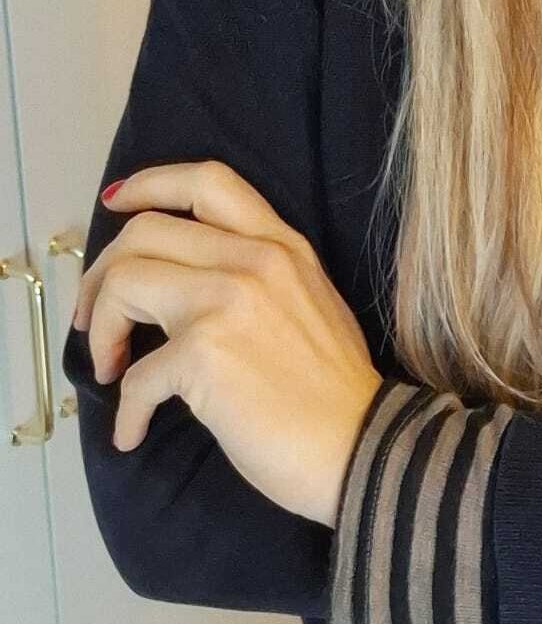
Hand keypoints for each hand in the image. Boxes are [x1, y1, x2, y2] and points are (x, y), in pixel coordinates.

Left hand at [71, 160, 383, 527]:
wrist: (360, 442)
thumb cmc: (334, 387)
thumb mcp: (309, 301)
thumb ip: (259, 277)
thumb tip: (190, 288)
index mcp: (282, 245)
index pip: (208, 181)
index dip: (150, 183)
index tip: (117, 202)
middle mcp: (255, 259)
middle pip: (144, 231)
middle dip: (102, 275)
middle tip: (98, 318)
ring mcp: (227, 301)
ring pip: (124, 282)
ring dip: (101, 330)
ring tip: (111, 367)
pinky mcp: (203, 353)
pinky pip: (133, 375)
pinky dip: (125, 411)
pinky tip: (134, 432)